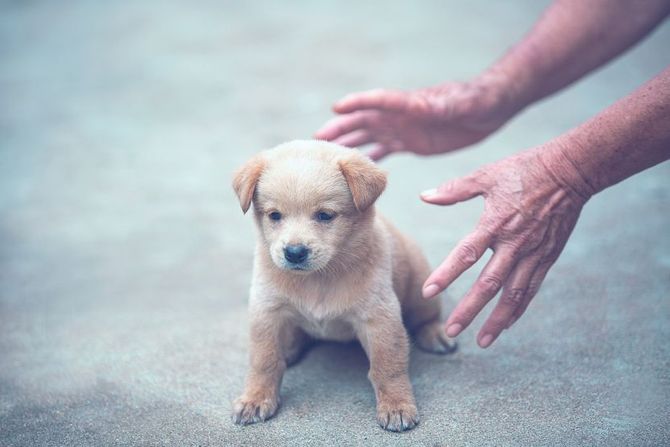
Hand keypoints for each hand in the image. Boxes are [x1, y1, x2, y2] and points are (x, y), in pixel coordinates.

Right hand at [315, 73, 519, 160]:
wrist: (486, 110)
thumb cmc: (473, 102)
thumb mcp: (457, 104)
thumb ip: (440, 106)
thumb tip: (423, 106)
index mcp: (408, 103)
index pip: (377, 101)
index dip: (357, 104)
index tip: (335, 109)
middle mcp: (399, 115)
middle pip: (363, 121)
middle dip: (341, 129)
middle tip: (317, 139)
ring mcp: (402, 129)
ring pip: (368, 137)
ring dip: (348, 145)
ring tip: (327, 156)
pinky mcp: (410, 142)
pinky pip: (384, 151)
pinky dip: (369, 159)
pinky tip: (356, 171)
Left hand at [420, 145, 589, 347]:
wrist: (570, 171)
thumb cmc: (524, 170)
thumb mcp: (487, 175)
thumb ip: (455, 189)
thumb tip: (424, 196)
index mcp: (495, 223)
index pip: (466, 254)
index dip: (447, 274)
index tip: (428, 292)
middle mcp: (515, 244)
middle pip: (489, 284)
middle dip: (470, 310)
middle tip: (451, 330)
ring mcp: (534, 254)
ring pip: (514, 295)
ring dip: (497, 320)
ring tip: (481, 341)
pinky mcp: (548, 258)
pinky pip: (531, 289)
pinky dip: (518, 309)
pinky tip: (506, 324)